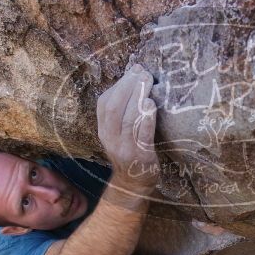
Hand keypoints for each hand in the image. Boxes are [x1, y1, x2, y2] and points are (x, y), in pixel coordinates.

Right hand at [96, 63, 158, 192]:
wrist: (134, 184)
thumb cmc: (130, 151)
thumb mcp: (119, 131)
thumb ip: (123, 109)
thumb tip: (134, 76)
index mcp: (104, 129)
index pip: (105, 102)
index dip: (119, 84)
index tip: (134, 70)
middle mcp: (110, 138)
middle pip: (114, 107)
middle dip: (128, 87)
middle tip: (143, 73)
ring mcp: (124, 148)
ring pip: (127, 119)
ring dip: (138, 97)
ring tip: (148, 82)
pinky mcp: (140, 156)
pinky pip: (141, 135)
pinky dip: (146, 118)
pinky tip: (151, 105)